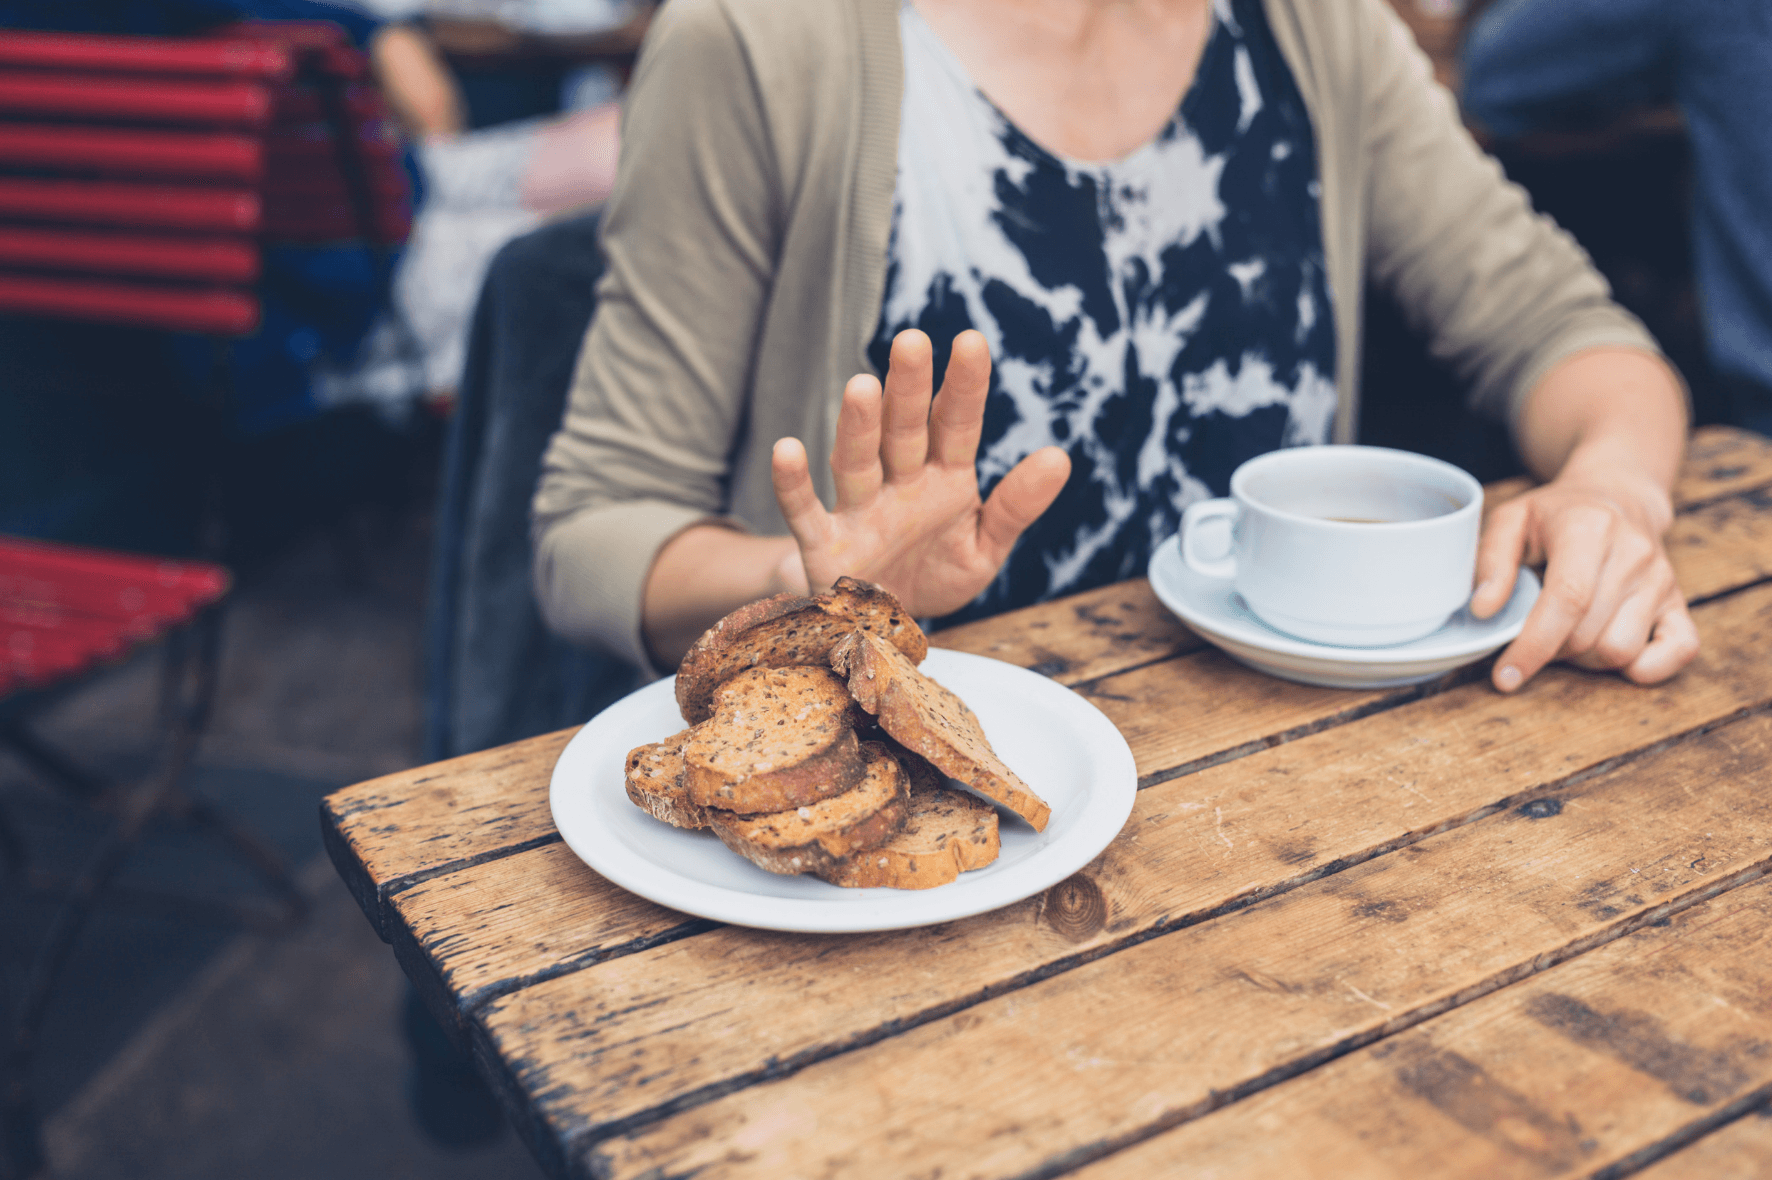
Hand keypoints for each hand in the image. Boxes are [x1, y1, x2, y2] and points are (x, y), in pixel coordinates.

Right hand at [770, 329, 1070, 616]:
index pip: (956, 424)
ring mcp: (860, 511)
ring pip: (857, 461)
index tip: (971, 341)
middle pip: (904, 430)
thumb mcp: (984, 547)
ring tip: (862, 386)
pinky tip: (787, 450)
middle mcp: (899, 484)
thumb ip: (1016, 506)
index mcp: (944, 479)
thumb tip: (1060, 458)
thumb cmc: (935, 574)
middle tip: (912, 341)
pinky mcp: (825, 546)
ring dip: (859, 426)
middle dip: (907, 389)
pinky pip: (805, 512)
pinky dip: (794, 484)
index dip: (964, 386)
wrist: (884, 626)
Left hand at [1471, 467, 1697, 691]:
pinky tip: (1609, 652)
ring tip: (1567, 634)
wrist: (1618, 497)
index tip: (1506, 676)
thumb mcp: (1511, 520)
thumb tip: (1484, 610)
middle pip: (1589, 634)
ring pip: (1621, 651)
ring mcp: (1662, 579)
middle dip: (1551, 651)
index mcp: (1589, 528)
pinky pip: (1679, 651)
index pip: (1568, 599)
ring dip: (1585, 659)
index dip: (1534, 645)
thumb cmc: (1556, 515)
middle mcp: (1634, 554)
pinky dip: (1644, 667)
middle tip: (1535, 635)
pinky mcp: (1680, 601)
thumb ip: (1490, 561)